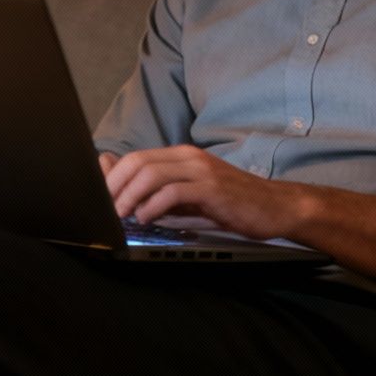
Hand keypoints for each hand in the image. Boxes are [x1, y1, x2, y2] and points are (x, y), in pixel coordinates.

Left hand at [102, 146, 313, 240]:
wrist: (275, 207)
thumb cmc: (230, 203)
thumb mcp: (189, 195)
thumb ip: (158, 189)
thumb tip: (124, 183)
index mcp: (181, 156)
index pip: (135, 159)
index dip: (112, 179)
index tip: (100, 200)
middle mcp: (189, 157)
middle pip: (138, 163)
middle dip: (114, 187)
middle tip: (105, 210)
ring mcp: (201, 171)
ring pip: (152, 174)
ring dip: (130, 197)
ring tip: (121, 215)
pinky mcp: (212, 189)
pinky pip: (174, 192)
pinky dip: (153, 206)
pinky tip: (146, 219)